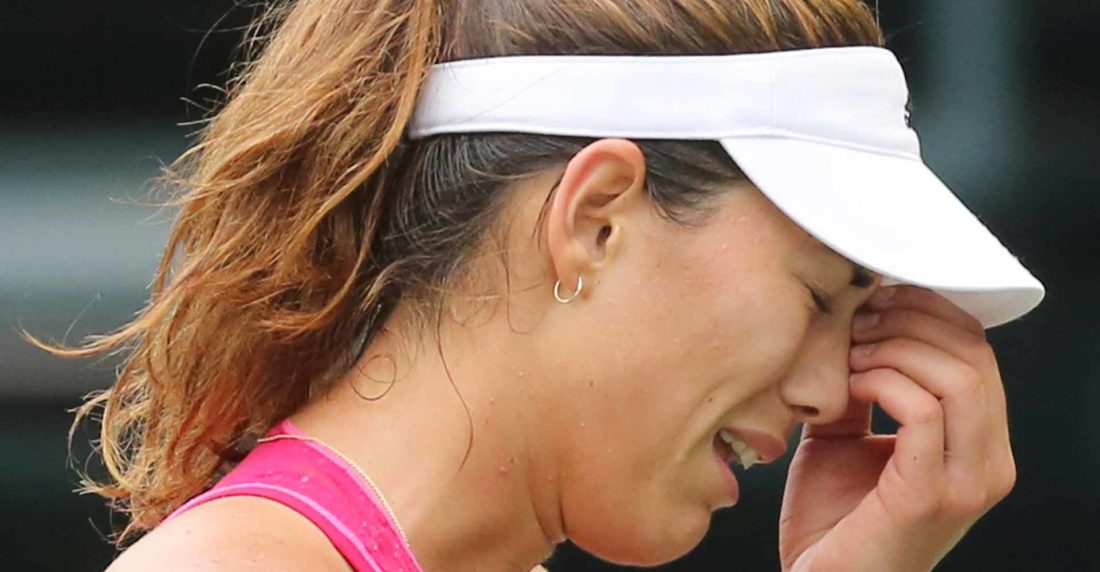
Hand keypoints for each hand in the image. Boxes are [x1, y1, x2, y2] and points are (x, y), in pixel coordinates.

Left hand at [778, 286, 1016, 571]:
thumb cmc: (832, 518)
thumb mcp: (846, 437)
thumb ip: (861, 387)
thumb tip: (851, 325)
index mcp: (979, 445)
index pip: (978, 353)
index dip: (927, 311)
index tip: (874, 296)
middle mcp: (989, 463)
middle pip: (975, 354)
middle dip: (911, 319)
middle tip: (859, 316)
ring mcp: (967, 482)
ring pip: (959, 376)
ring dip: (896, 347)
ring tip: (850, 350)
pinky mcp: (931, 495)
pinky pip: (923, 410)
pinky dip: (883, 380)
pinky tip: (850, 382)